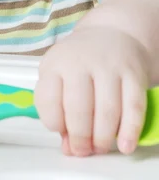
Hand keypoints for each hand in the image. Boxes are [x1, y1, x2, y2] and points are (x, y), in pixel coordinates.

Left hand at [34, 27, 148, 156]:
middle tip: (83, 149)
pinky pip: (134, 107)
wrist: (110, 33)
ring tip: (100, 147)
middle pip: (78, 108)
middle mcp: (80, 61)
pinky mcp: (133, 73)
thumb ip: (57, 110)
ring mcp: (108, 66)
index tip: (61, 133)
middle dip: (80, 138)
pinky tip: (125, 144)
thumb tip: (67, 147)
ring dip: (103, 138)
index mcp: (56, 63)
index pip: (48, 98)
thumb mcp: (58, 75)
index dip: (54, 123)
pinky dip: (130, 131)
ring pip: (107, 110)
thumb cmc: (79, 61)